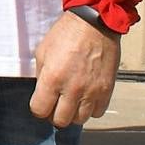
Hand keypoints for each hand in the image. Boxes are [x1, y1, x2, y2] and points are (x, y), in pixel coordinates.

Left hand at [29, 12, 120, 127]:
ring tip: (71, 101)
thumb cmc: (66, 34)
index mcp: (52, 78)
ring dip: (72, 113)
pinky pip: (97, 113)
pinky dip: (90, 109)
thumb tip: (42, 93)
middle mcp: (72, 89)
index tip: (40, 103)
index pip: (40, 110)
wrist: (95, 24)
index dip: (38, 108)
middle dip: (54, 114)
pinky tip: (86, 97)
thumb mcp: (43, 51)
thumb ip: (41, 76)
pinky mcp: (107, 91)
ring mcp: (91, 91)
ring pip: (79, 120)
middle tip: (55, 104)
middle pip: (60, 121)